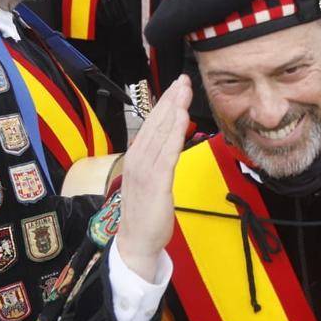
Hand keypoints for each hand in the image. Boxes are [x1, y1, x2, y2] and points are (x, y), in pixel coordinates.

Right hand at [115, 75, 192, 282]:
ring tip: (184, 89)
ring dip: (173, 108)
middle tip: (183, 78)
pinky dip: (174, 132)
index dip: (165, 102)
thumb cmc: (145, 212)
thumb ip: (157, 158)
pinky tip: (182, 116)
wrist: (136, 242)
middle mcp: (138, 158)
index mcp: (137, 156)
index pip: (152, 123)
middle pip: (156, 122)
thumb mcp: (151, 179)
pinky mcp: (155, 182)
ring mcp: (145, 169)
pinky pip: (167, 152)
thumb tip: (168, 140)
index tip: (177, 85)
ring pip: (161, 132)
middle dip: (170, 98)